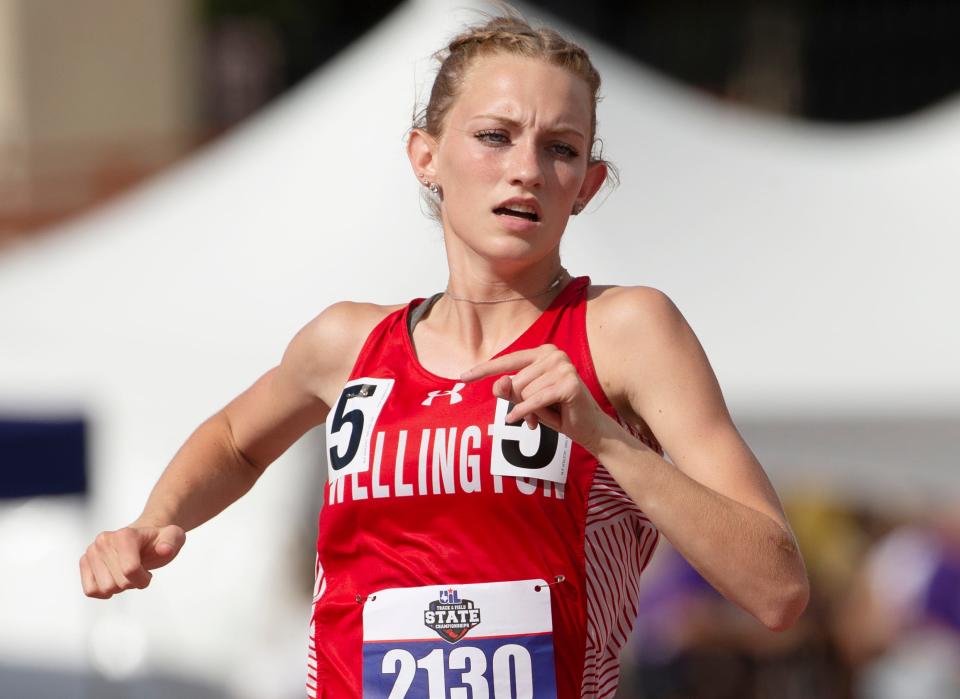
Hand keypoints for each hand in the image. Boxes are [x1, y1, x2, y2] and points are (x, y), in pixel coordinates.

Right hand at [79, 524, 185, 598]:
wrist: (143, 540)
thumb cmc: (158, 541)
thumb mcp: (174, 537)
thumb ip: (173, 541)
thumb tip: (165, 550)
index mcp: (125, 535)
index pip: (130, 570)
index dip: (143, 580)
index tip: (148, 575)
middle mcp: (104, 540)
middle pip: (118, 583)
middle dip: (132, 584)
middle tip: (138, 572)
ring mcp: (92, 551)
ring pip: (105, 589)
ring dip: (120, 587)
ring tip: (126, 573)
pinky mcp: (84, 562)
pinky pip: (90, 590)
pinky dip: (104, 592)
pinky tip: (114, 580)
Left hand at [461, 344, 610, 452]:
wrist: (590, 428)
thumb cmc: (558, 411)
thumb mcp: (528, 401)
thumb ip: (510, 391)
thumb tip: (498, 383)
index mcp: (543, 352)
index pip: (508, 360)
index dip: (484, 370)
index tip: (462, 378)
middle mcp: (554, 354)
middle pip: (515, 381)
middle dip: (520, 402)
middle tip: (536, 414)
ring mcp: (563, 367)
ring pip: (524, 392)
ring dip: (530, 410)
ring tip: (545, 415)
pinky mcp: (569, 383)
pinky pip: (534, 400)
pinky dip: (527, 413)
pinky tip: (529, 424)